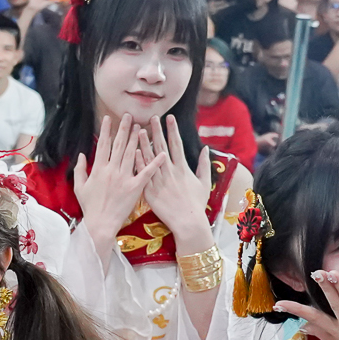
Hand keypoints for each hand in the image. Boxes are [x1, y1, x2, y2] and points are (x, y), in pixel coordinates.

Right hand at [72, 115, 163, 247]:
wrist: (100, 224)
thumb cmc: (89, 207)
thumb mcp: (79, 187)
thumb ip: (80, 169)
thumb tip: (81, 155)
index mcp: (98, 169)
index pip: (103, 145)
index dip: (106, 130)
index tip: (109, 118)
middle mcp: (112, 170)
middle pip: (119, 145)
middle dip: (124, 129)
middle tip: (129, 115)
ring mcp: (124, 178)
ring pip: (131, 154)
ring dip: (137, 139)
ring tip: (142, 126)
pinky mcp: (135, 188)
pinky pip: (146, 173)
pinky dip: (154, 163)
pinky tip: (162, 153)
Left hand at [138, 114, 213, 246]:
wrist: (187, 222)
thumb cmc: (197, 204)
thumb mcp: (205, 182)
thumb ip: (204, 164)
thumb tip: (205, 148)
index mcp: (183, 168)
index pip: (176, 144)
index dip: (172, 130)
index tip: (169, 117)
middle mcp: (170, 171)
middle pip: (161, 147)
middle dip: (157, 131)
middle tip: (152, 117)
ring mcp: (159, 181)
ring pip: (149, 158)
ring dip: (144, 143)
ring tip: (139, 129)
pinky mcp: (149, 191)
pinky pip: (142, 174)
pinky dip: (138, 162)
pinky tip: (133, 151)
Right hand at [275, 270, 338, 339]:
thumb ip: (325, 333)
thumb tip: (304, 327)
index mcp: (338, 334)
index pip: (313, 320)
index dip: (297, 311)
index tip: (278, 304)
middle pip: (326, 312)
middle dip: (318, 293)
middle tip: (310, 274)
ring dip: (337, 292)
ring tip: (328, 275)